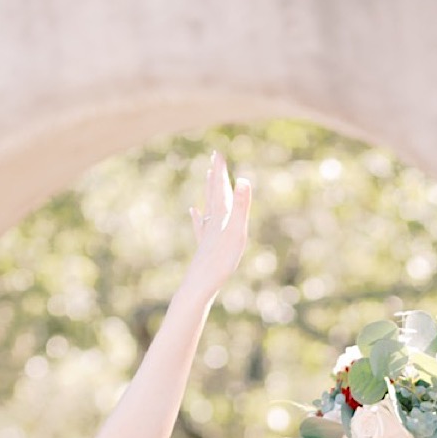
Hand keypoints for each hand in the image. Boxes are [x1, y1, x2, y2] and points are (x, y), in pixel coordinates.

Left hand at [185, 151, 252, 296]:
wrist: (200, 284)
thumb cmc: (220, 261)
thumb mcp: (236, 232)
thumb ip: (240, 206)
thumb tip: (243, 179)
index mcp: (221, 217)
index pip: (221, 188)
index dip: (220, 171)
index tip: (218, 153)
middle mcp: (212, 222)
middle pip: (213, 194)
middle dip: (215, 176)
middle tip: (214, 158)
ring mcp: (207, 233)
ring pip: (208, 207)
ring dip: (209, 191)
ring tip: (207, 177)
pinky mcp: (204, 246)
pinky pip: (200, 226)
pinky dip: (197, 216)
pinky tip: (193, 211)